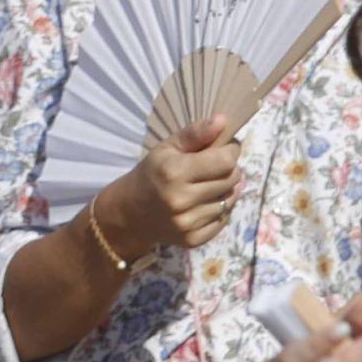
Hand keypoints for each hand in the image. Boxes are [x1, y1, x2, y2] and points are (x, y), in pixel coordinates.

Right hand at [93, 116, 241, 257]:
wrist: (129, 213)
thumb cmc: (151, 173)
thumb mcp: (167, 148)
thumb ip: (195, 134)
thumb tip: (223, 120)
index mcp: (175, 172)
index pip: (225, 161)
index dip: (231, 151)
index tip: (226, 148)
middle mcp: (182, 199)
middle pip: (231, 180)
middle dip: (230, 169)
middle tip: (216, 166)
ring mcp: (187, 223)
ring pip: (229, 200)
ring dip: (226, 190)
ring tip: (209, 185)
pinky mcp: (193, 240)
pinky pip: (223, 220)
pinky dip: (220, 210)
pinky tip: (206, 203)